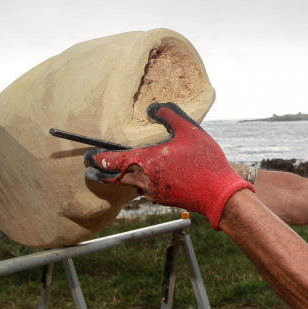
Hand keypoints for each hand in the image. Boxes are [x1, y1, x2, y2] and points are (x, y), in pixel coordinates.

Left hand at [84, 102, 253, 228]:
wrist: (219, 194)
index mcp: (146, 161)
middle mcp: (144, 179)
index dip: (99, 159)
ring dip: (121, 179)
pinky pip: (144, 191)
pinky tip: (145, 179)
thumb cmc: (205, 161)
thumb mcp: (189, 130)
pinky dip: (138, 184)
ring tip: (119, 172)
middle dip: (102, 174)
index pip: (114, 161)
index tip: (88, 158)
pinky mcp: (163, 200)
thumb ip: (168, 115)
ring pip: (130, 186)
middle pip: (115, 179)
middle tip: (91, 170)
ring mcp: (153, 192)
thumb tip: (152, 108)